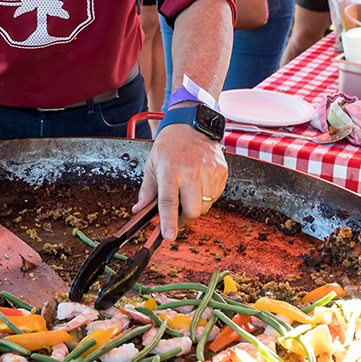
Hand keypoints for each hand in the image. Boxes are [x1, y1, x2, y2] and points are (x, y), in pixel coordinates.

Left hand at [136, 119, 228, 240]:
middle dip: (185, 218)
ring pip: (205, 206)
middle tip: (178, 213)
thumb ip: (147, 190)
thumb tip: (139, 210)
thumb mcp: (152, 165)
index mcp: (170, 170)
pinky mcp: (221, 171)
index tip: (169, 236)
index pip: (168, 201)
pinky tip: (199, 184)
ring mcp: (209, 171)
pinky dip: (206, 196)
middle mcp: (191, 171)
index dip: (169, 221)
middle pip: (193, 210)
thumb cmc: (169, 145)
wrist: (191, 125)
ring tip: (188, 191)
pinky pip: (215, 196)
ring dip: (195, 206)